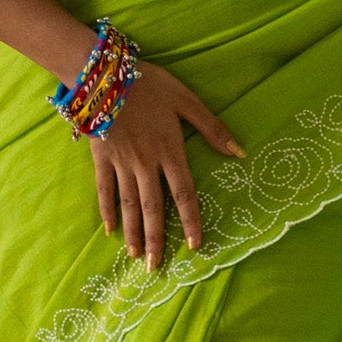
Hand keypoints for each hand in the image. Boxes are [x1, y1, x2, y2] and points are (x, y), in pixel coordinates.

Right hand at [88, 62, 243, 269]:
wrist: (104, 73)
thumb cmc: (150, 84)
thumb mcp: (187, 100)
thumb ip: (212, 128)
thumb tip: (240, 152)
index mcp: (170, 152)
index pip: (184, 195)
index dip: (192, 222)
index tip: (196, 246)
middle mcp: (145, 164)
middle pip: (153, 209)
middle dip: (157, 240)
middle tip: (157, 268)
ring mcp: (121, 163)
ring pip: (128, 205)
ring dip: (134, 233)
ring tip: (137, 257)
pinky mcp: (101, 158)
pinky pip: (104, 190)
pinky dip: (107, 211)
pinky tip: (110, 230)